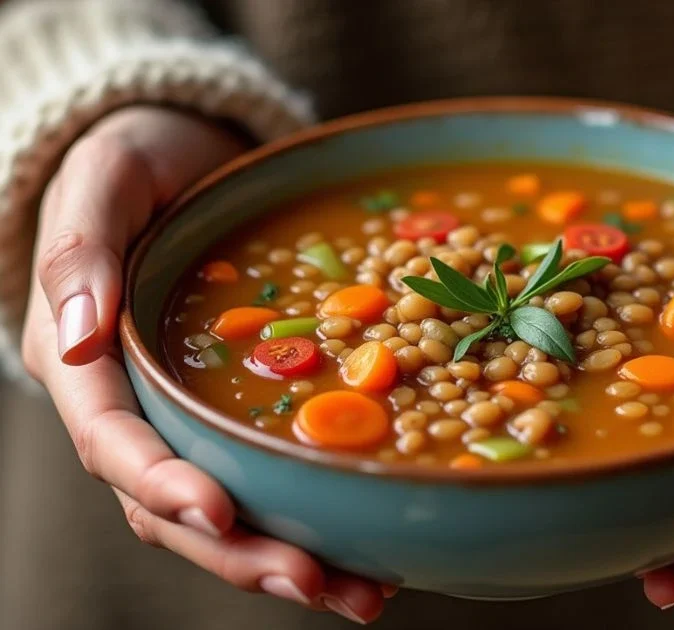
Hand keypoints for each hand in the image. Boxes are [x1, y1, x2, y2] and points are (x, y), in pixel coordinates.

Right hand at [20, 106, 389, 622]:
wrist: (184, 162)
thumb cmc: (135, 163)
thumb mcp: (103, 181)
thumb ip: (82, 251)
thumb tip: (76, 340)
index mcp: (87, 363)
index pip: (113, 443)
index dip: (162, 485)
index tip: (220, 514)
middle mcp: (135, 410)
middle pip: (173, 507)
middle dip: (241, 554)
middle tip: (316, 582)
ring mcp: (188, 421)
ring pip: (226, 514)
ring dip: (286, 560)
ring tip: (362, 594)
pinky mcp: (237, 417)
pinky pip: (267, 479)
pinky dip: (312, 518)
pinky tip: (370, 546)